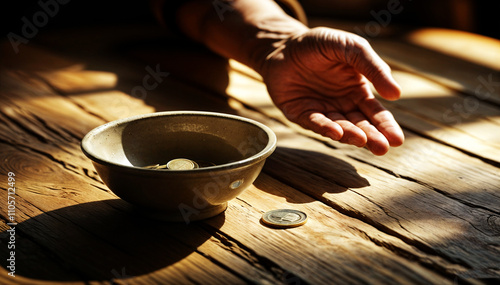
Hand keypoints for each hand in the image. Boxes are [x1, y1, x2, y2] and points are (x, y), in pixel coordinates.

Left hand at [260, 27, 403, 154]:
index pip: (375, 113)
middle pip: (360, 125)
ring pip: (339, 128)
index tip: (397, 140)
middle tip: (382, 149)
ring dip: (350, 135)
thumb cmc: (319, 44)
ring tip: (362, 140)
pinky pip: (314, 122)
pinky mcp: (300, 114)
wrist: (282, 44)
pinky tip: (336, 132)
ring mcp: (321, 111)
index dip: (386, 126)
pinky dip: (325, 128)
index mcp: (357, 92)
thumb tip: (395, 95)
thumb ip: (373, 67)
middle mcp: (341, 106)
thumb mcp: (351, 48)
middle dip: (372, 138)